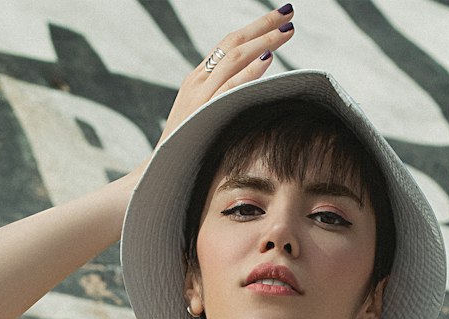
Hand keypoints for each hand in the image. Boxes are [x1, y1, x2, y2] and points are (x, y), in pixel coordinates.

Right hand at [156, 8, 296, 147]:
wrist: (160, 173)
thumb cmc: (187, 152)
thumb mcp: (205, 119)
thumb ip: (225, 104)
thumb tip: (256, 97)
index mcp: (198, 81)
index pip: (228, 45)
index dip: (254, 30)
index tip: (278, 20)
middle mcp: (198, 81)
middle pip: (233, 42)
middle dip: (262, 25)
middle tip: (288, 12)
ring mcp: (198, 95)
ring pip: (234, 58)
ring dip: (263, 41)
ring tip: (287, 30)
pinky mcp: (201, 112)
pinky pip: (229, 86)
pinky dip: (248, 71)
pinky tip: (267, 59)